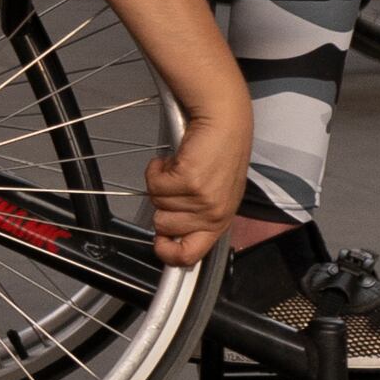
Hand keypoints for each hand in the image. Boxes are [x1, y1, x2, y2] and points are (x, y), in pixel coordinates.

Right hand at [148, 96, 252, 267]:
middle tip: (177, 186)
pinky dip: (157, 169)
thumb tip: (166, 235)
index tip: (158, 243)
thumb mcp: (214, 195)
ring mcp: (202, 199)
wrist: (225, 124)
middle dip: (161, 204)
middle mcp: (213, 214)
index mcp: (220, 221)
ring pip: (156, 202)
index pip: (190, 255)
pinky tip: (174, 160)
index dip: (167, 253)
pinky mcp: (189, 180)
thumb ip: (195, 217)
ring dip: (161, 182)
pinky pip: (154, 183)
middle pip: (163, 226)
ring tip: (180, 169)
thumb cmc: (219, 154)